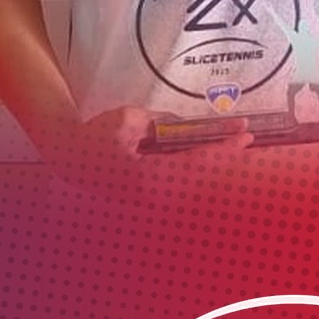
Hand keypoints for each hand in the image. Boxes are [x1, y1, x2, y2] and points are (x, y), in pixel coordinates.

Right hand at [37, 106, 251, 192]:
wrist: (71, 159)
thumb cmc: (95, 137)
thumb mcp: (126, 120)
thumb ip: (158, 123)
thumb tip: (182, 125)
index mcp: (149, 177)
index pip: (196, 163)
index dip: (222, 148)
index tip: (243, 135)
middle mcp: (156, 195)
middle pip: (202, 176)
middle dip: (225, 155)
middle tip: (247, 136)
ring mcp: (154, 199)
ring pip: (195, 181)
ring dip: (214, 161)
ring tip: (234, 143)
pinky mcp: (152, 194)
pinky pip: (183, 180)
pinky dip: (198, 165)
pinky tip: (209, 153)